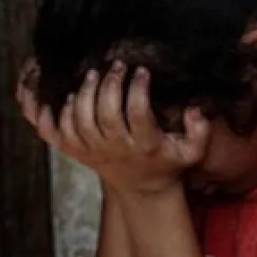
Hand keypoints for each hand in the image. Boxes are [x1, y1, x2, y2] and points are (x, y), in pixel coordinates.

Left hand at [18, 60, 206, 196]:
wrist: (141, 189)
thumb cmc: (166, 162)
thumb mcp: (191, 152)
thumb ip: (200, 131)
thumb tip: (194, 109)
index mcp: (144, 145)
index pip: (137, 114)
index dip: (138, 89)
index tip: (141, 71)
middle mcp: (115, 149)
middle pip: (105, 114)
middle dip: (109, 86)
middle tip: (116, 67)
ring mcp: (92, 152)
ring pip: (79, 120)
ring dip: (84, 93)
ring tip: (93, 74)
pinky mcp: (76, 152)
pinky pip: (57, 133)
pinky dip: (56, 114)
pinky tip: (68, 96)